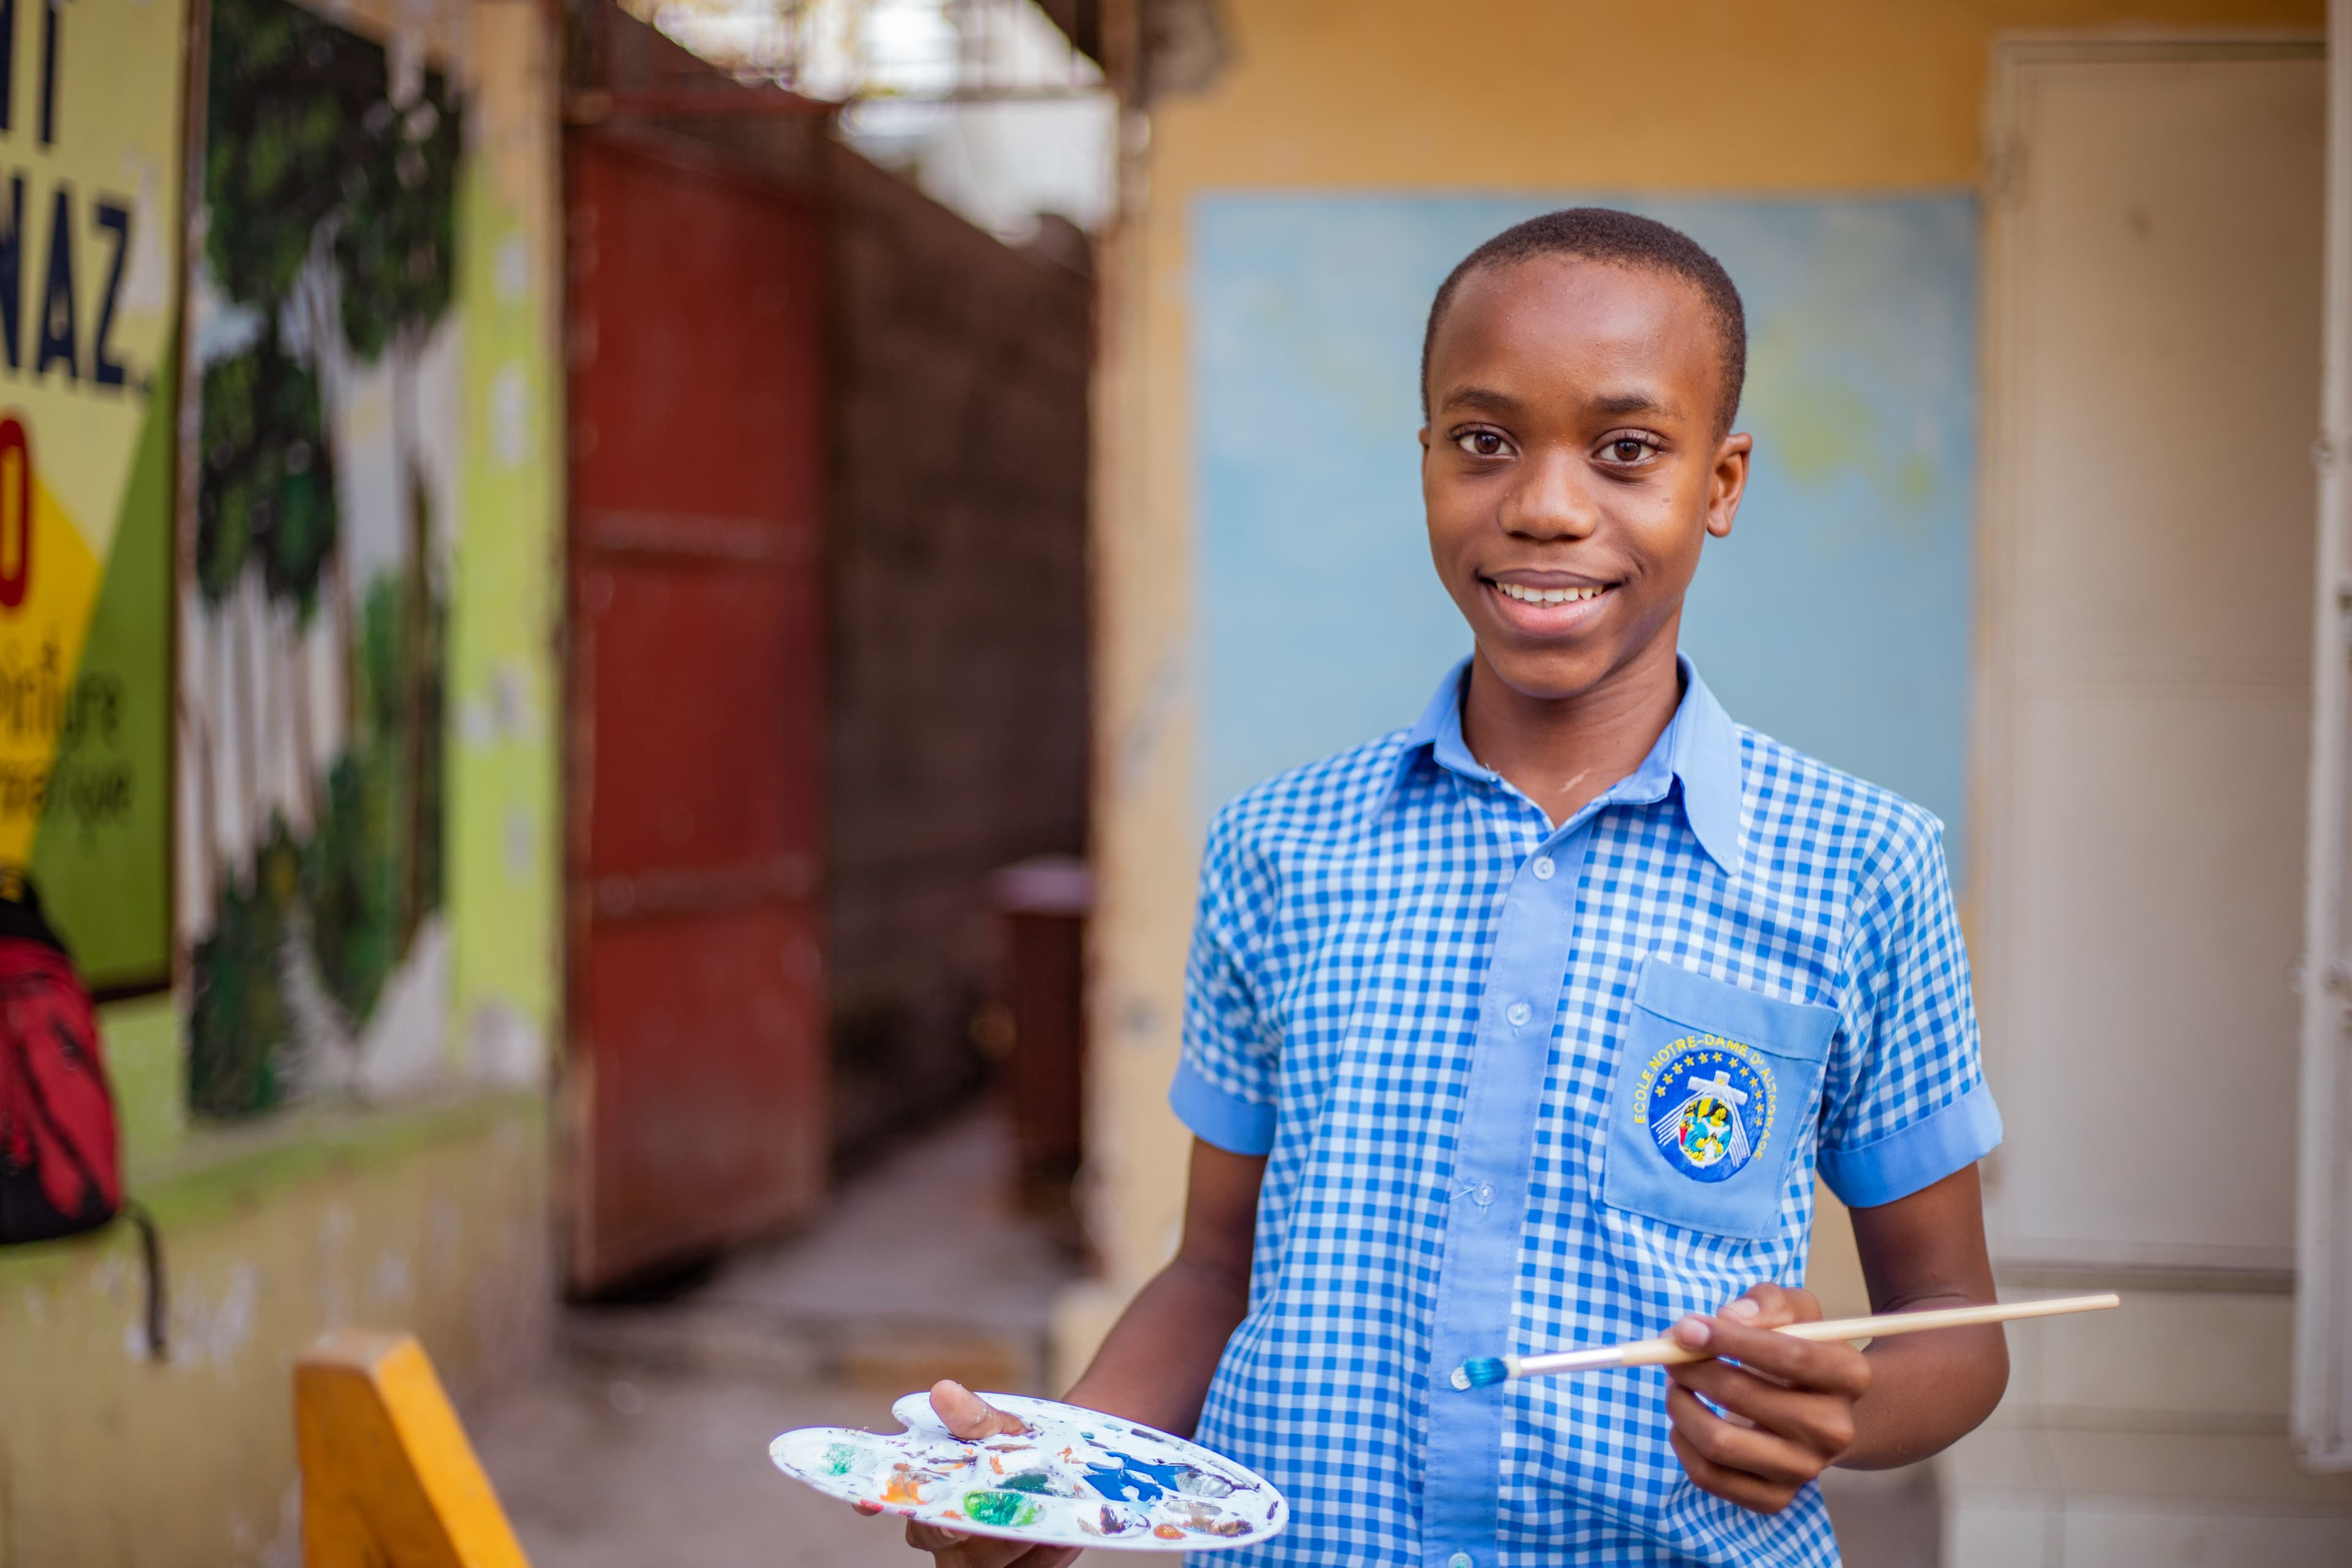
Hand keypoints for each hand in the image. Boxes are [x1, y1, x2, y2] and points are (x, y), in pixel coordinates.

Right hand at [888, 1381, 1083, 1567]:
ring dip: (1007, 1539)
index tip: (870, 1499)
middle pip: (935, 1539)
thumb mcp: (999, 1426)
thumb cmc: (1017, 1444)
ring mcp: (983, 1560)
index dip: (880, 1500)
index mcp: (931, 1495)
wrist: (1069, 1463)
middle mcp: (949, 1537)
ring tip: (1033, 1516)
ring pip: (983, 1562)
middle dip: (950, 1526)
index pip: (896, 1502)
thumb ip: (972, 1417)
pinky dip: (1042, 1553)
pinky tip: (1055, 1533)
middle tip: (965, 1515)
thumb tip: (942, 1391)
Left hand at [1663, 1284, 1870, 1513]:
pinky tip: (1685, 1419)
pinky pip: (1709, 1476)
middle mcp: (1835, 1429)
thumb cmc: (1799, 1348)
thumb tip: (1727, 1318)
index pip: (1788, 1355)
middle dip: (1691, 1368)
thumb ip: (1765, 1302)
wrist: (1820, 1410)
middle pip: (1743, 1396)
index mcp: (1849, 1375)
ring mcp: (1806, 1469)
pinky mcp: (1775, 1498)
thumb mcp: (1794, 1310)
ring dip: (1679, 1405)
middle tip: (1670, 1352)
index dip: (1729, 1339)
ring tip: (1676, 1384)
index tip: (1686, 1329)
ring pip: (1719, 1442)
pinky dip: (1681, 1442)